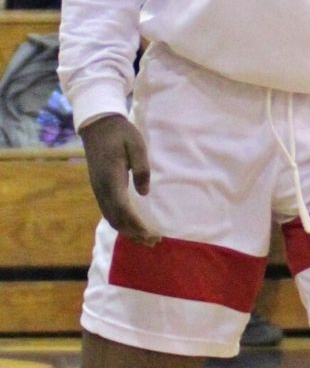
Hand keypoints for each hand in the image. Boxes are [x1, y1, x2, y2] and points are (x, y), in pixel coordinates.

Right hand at [81, 114, 158, 245]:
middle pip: (116, 220)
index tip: (152, 234)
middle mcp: (102, 189)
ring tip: (145, 238)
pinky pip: (108, 211)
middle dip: (134, 233)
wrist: (97, 126)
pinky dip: (120, 222)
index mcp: (112, 179)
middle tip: (153, 241)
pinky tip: (131, 225)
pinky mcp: (99, 188)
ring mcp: (98, 190)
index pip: (124, 210)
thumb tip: (145, 193)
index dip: (137, 225)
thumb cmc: (120, 133)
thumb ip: (141, 169)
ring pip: (111, 218)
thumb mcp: (137, 145)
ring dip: (127, 230)